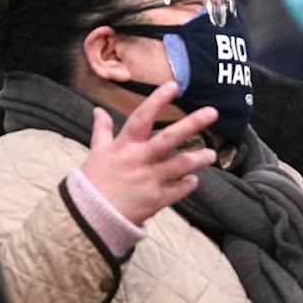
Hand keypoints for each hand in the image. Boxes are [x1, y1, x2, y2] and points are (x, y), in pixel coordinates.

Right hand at [80, 82, 218, 226]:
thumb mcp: (96, 153)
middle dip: (191, 124)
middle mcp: (139, 160)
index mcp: (124, 146)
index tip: (173, 86)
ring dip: (198, 158)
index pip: (141, 118)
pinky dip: (188, 184)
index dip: (157, 101)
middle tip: (212, 112)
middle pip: (168, 139)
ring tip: (211, 155)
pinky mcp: (156, 200)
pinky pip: (178, 190)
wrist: (90, 217)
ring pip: (180, 165)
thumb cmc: (93, 182)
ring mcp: (150, 181)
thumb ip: (102, 131)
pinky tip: (193, 179)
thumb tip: (99, 110)